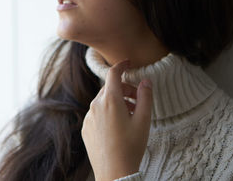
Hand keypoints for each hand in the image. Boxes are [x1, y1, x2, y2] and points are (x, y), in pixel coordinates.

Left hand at [81, 59, 152, 180]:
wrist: (114, 173)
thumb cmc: (131, 147)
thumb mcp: (144, 120)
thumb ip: (145, 97)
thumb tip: (146, 81)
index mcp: (110, 100)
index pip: (113, 73)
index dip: (122, 65)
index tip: (129, 62)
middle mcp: (95, 106)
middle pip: (110, 88)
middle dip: (125, 89)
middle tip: (139, 101)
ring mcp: (88, 117)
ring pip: (103, 101)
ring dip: (117, 101)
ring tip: (131, 115)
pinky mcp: (86, 128)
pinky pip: (97, 113)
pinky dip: (108, 113)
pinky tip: (119, 126)